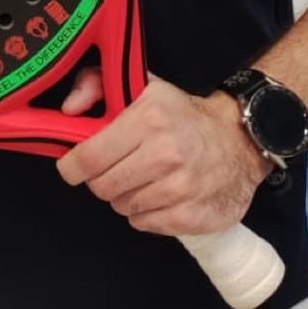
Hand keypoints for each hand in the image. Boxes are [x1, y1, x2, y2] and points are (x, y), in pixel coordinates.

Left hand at [54, 75, 270, 236]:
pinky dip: (144, 213)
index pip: (90, 158)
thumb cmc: (182, 114)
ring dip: (125, 196)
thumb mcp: (142, 85)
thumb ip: (96, 84)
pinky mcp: (191, 217)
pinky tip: (158, 194)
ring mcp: (181, 189)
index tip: (72, 167)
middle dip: (101, 180)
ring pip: (123, 207)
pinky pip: (144, 224)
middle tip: (115, 168)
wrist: (239, 140)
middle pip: (103, 187)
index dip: (72, 167)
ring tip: (142, 178)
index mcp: (149, 119)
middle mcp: (166, 154)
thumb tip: (68, 111)